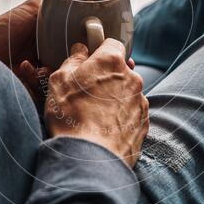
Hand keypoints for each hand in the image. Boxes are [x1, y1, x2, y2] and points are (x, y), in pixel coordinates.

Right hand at [44, 40, 148, 166]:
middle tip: (86, 93)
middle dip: (106, 78)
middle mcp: (132, 79)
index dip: (99, 51)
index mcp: (111, 62)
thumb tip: (80, 51)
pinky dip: (120, 119)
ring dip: (113, 100)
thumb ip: (73, 61)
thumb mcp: (59, 82)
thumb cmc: (71, 117)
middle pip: (120, 71)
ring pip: (126, 93)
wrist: (90, 159)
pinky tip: (103, 129)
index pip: (112, 44)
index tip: (89, 60)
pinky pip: (131, 114)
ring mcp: (140, 103)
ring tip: (93, 117)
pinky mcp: (143, 125)